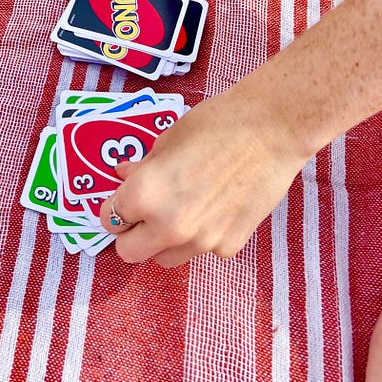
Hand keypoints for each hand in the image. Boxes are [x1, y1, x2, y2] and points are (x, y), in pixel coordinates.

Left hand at [100, 81, 309, 266]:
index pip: (110, 219)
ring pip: (165, 257)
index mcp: (145, 194)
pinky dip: (201, 235)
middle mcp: (168, 225)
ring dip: (163, 240)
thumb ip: (143, 166)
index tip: (122, 200)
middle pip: (129, 253)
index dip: (114, 207)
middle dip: (132, 233)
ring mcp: (201, 241)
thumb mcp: (168, 139)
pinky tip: (215, 205)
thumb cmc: (216, 124)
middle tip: (144, 212)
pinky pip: (202, 249)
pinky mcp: (229, 246)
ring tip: (182, 207)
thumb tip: (124, 175)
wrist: (271, 130)